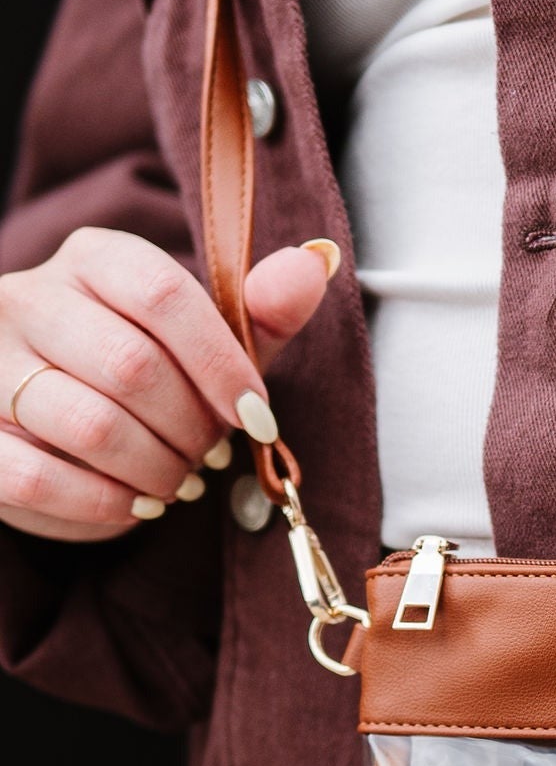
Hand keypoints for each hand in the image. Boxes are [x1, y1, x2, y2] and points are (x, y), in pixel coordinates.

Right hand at [0, 228, 336, 542]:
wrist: (50, 420)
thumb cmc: (148, 374)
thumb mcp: (209, 340)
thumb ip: (261, 310)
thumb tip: (316, 262)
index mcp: (92, 259)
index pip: (162, 292)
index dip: (221, 363)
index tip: (256, 415)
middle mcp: (28, 297)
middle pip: (130, 365)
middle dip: (191, 429)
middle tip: (213, 456)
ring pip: (87, 425)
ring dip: (154, 471)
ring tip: (179, 483)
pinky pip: (36, 478)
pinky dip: (101, 505)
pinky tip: (132, 506)